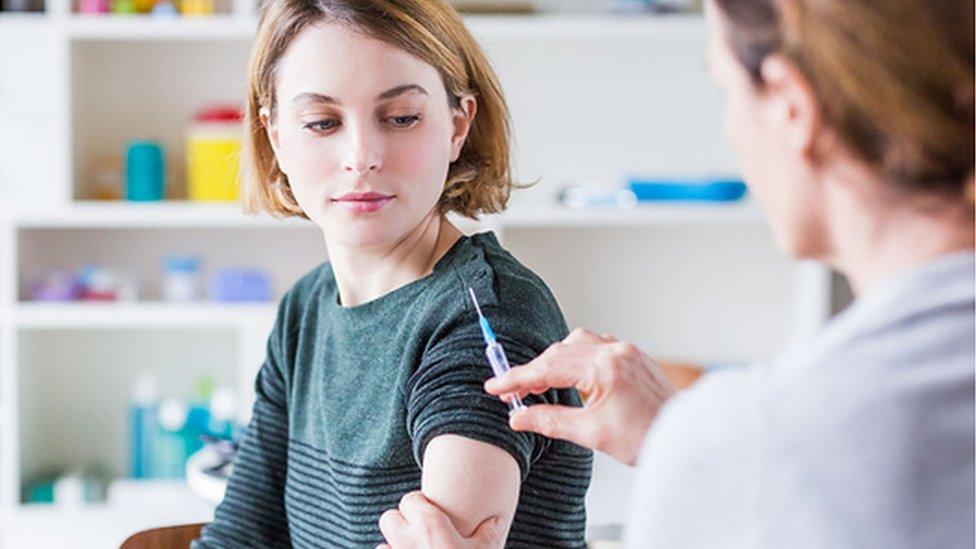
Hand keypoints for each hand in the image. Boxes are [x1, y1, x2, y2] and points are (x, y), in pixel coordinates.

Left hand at [378, 491, 504, 548]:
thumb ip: (488, 535)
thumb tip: (496, 521)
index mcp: (429, 524)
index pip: (411, 500)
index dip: (420, 506)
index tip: (430, 515)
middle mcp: (406, 538)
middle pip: (390, 517)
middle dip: (400, 524)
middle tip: (418, 533)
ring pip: (383, 543)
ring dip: (394, 547)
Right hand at [485, 328, 675, 465]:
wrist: (686, 438)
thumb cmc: (646, 439)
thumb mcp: (592, 435)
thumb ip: (550, 421)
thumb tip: (517, 417)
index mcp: (604, 369)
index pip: (548, 368)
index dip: (517, 378)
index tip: (495, 386)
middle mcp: (615, 352)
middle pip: (559, 352)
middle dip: (533, 370)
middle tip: (513, 391)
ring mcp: (626, 351)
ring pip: (577, 343)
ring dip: (556, 360)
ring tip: (542, 383)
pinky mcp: (634, 356)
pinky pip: (597, 345)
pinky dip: (577, 357)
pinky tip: (573, 375)